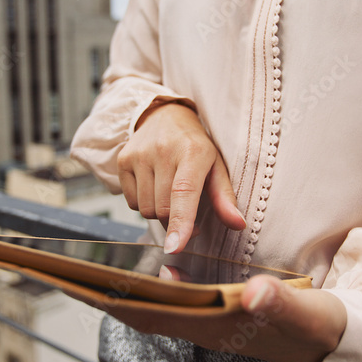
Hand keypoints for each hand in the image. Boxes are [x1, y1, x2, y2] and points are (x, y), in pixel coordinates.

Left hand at [107, 274, 347, 361]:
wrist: (334, 340)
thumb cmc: (317, 325)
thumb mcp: (303, 311)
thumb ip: (278, 301)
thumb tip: (251, 292)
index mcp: (216, 327)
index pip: (154, 315)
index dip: (117, 301)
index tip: (83, 285)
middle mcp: (205, 329)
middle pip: (143, 314)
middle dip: (106, 296)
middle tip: (66, 275)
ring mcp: (209, 324)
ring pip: (155, 310)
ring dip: (123, 294)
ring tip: (90, 274)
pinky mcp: (218, 316)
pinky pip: (174, 304)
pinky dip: (151, 291)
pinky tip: (144, 275)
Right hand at [117, 103, 245, 252]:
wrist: (165, 115)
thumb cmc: (195, 146)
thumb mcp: (216, 166)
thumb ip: (225, 197)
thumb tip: (238, 225)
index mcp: (193, 152)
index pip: (183, 193)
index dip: (180, 223)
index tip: (175, 247)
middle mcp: (163, 150)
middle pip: (163, 209)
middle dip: (175, 222)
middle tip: (187, 213)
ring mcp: (139, 154)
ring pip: (145, 209)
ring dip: (159, 211)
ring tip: (169, 192)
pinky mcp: (123, 160)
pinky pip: (131, 201)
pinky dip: (143, 202)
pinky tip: (153, 186)